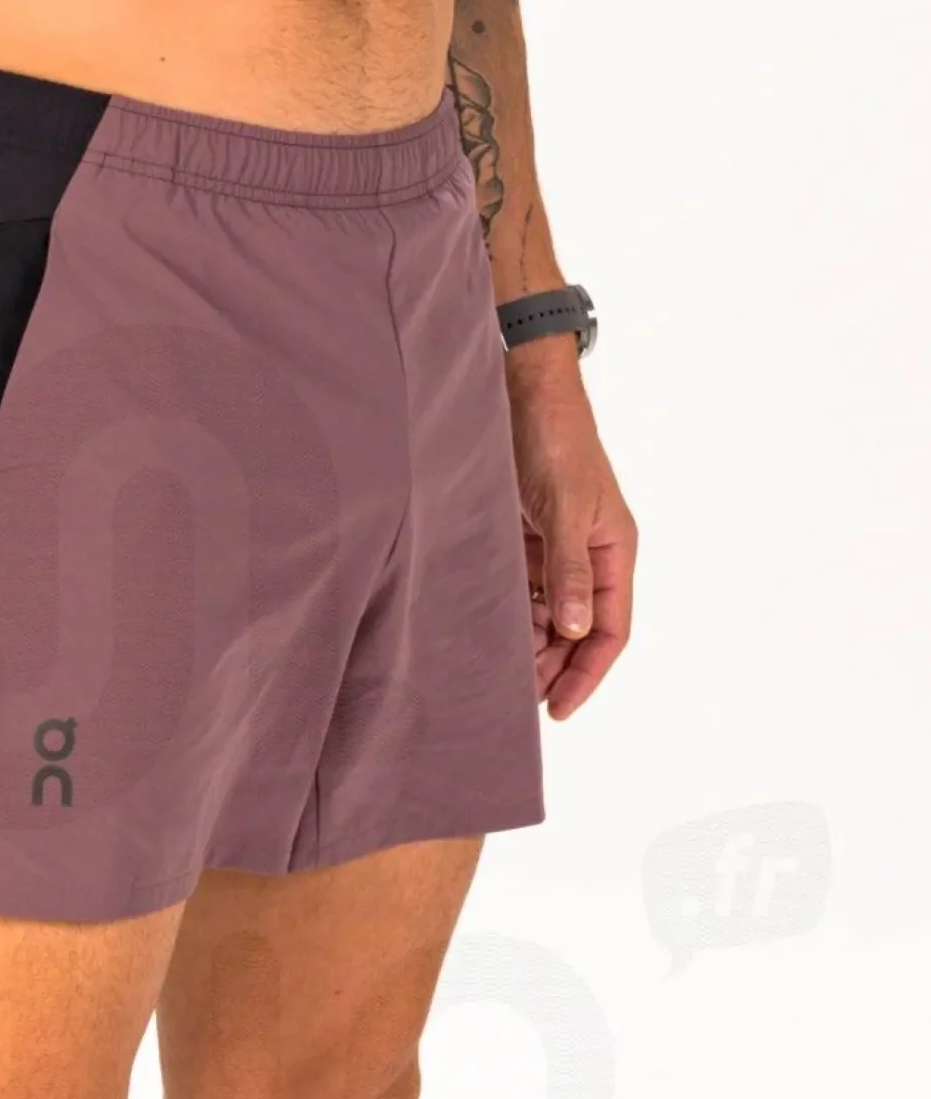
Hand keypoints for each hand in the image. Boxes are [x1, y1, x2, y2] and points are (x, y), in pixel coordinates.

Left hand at [506, 341, 636, 720]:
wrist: (521, 390)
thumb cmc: (555, 439)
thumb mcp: (565, 506)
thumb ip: (568, 570)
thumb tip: (573, 629)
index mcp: (613, 551)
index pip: (610, 629)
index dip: (587, 672)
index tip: (557, 708)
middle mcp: (588, 556)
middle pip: (576, 632)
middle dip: (553, 667)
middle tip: (517, 701)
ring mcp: (555, 550)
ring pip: (547, 617)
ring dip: (528, 647)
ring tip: (498, 677)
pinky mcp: (525, 541)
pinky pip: (521, 593)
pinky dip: (509, 618)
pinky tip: (486, 637)